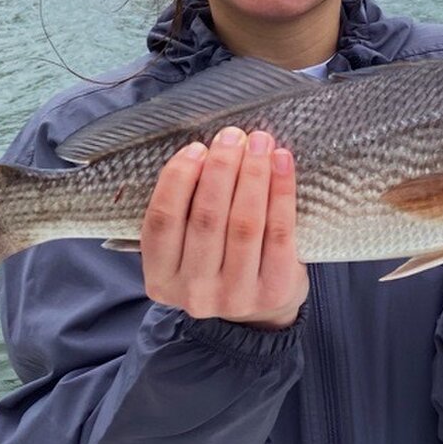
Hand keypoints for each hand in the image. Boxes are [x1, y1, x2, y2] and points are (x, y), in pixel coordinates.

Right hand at [140, 127, 307, 329]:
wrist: (261, 307)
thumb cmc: (218, 259)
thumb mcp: (186, 245)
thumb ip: (185, 208)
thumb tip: (207, 150)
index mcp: (161, 278)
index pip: (162, 221)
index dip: (178, 179)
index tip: (197, 148)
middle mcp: (194, 293)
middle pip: (206, 218)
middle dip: (221, 169)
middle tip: (233, 136)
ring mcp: (235, 296)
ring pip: (243, 223)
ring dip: (252, 174)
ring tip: (259, 142)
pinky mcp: (274, 290)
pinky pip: (279, 232)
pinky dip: (281, 191)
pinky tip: (282, 163)